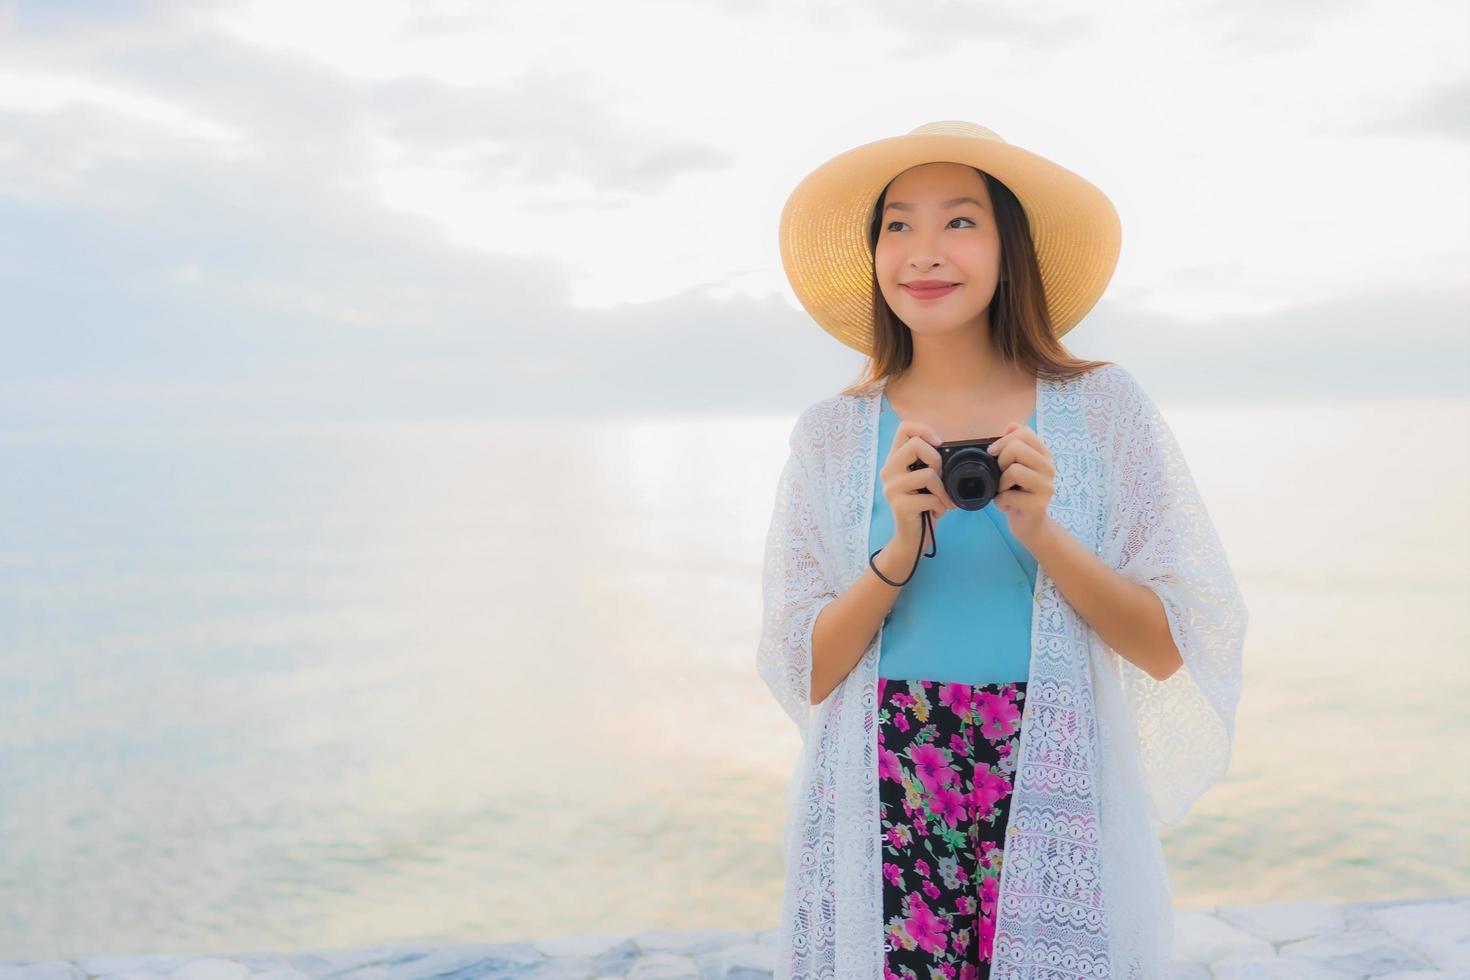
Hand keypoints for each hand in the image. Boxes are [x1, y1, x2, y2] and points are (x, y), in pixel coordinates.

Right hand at [880, 420, 958, 545]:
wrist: (911, 539)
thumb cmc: (922, 506)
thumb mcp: (924, 480)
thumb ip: (928, 462)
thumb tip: (947, 448)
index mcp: (894, 460)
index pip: (904, 428)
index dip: (924, 430)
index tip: (939, 444)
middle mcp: (888, 471)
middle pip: (915, 444)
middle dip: (936, 460)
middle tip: (940, 478)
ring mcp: (891, 488)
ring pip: (927, 474)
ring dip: (942, 490)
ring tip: (941, 501)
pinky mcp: (900, 505)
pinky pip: (931, 497)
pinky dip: (941, 505)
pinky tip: (936, 512)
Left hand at [987, 420, 1057, 548]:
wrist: (1030, 525)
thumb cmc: (1019, 493)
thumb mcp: (1015, 466)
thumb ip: (1014, 444)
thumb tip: (1011, 424)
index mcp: (1044, 454)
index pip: (1024, 433)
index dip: (1003, 440)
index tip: (994, 453)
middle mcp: (1049, 468)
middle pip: (1017, 448)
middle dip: (1000, 461)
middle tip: (1000, 475)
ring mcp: (1047, 487)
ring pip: (1014, 470)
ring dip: (1000, 482)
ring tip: (1004, 490)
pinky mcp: (1039, 505)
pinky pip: (1009, 495)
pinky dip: (1001, 501)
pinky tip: (1007, 505)